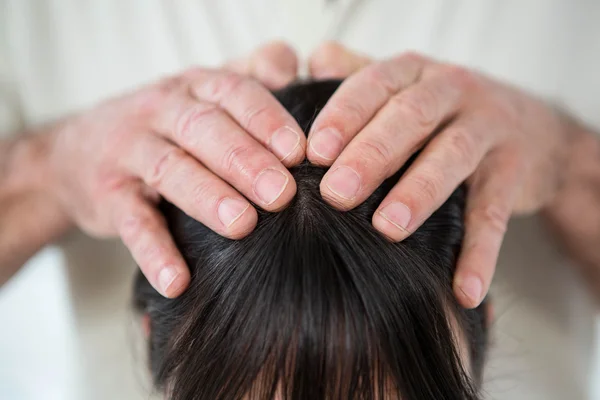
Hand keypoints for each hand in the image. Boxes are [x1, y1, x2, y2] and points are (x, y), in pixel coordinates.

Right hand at [46, 42, 303, 297]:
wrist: (77, 151)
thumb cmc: (164, 125)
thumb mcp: (200, 94)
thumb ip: (248, 76)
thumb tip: (292, 64)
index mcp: (193, 88)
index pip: (233, 93)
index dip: (266, 120)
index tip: (300, 151)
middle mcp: (160, 112)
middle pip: (204, 129)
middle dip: (244, 160)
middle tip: (282, 193)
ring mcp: (129, 152)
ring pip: (170, 170)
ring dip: (207, 197)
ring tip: (241, 225)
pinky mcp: (108, 196)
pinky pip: (131, 223)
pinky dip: (154, 251)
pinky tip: (177, 280)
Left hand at [307, 42, 573, 307]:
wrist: (530, 127)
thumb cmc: (442, 112)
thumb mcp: (404, 85)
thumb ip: (358, 74)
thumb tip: (311, 61)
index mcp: (413, 73)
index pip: (374, 84)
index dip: (343, 115)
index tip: (312, 152)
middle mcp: (453, 91)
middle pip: (410, 118)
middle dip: (371, 155)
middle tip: (336, 194)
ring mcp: (489, 130)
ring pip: (453, 157)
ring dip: (419, 193)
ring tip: (388, 229)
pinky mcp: (515, 173)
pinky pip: (496, 214)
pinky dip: (480, 252)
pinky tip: (462, 289)